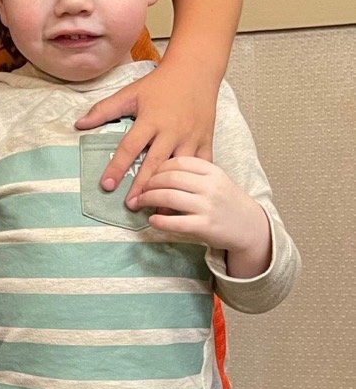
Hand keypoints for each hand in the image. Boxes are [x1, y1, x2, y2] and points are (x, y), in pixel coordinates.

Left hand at [74, 60, 218, 201]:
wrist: (196, 71)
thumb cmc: (159, 84)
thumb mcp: (130, 93)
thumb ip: (104, 110)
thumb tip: (78, 124)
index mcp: (151, 119)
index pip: (129, 147)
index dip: (117, 167)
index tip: (106, 185)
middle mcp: (172, 131)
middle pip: (154, 163)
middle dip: (142, 186)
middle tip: (130, 205)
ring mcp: (191, 137)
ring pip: (179, 168)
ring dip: (168, 189)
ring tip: (157, 208)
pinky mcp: (206, 140)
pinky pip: (201, 166)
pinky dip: (192, 182)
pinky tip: (184, 197)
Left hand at [131, 156, 271, 274]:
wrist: (249, 225)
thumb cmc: (225, 200)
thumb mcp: (215, 179)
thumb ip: (192, 173)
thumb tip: (157, 171)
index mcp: (212, 170)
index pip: (177, 162)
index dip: (157, 167)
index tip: (147, 173)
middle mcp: (210, 186)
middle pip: (170, 178)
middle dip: (149, 183)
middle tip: (140, 189)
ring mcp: (208, 206)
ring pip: (169, 197)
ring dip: (148, 199)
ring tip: (140, 202)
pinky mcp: (205, 226)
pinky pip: (176, 222)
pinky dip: (159, 221)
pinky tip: (152, 221)